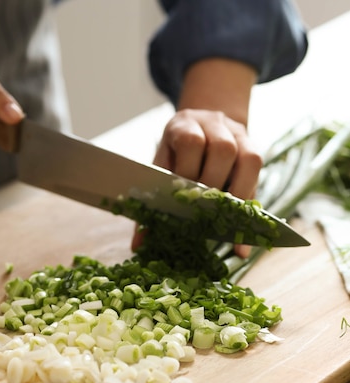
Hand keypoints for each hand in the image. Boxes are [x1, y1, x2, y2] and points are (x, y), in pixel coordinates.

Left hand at [132, 58, 261, 257]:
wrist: (201, 128)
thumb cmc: (174, 158)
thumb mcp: (160, 171)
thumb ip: (151, 205)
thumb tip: (139, 245)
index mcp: (184, 125)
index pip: (191, 142)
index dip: (189, 171)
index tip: (182, 198)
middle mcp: (214, 123)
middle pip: (223, 149)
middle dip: (213, 185)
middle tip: (204, 212)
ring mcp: (237, 134)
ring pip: (248, 158)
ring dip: (236, 193)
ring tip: (225, 218)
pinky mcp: (253, 148)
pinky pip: (258, 172)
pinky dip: (250, 201)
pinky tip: (243, 225)